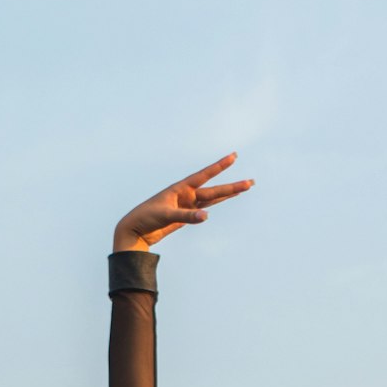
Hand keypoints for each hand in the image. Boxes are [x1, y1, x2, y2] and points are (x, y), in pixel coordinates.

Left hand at [113, 153, 252, 250]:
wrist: (135, 230)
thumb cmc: (146, 218)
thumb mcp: (166, 215)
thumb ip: (186, 217)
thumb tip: (206, 216)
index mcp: (181, 188)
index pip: (205, 175)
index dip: (220, 166)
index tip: (234, 156)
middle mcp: (186, 195)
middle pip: (215, 190)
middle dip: (233, 186)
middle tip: (251, 182)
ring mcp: (187, 205)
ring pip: (212, 198)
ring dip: (228, 193)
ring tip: (245, 188)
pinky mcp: (185, 216)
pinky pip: (204, 210)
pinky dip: (215, 205)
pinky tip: (226, 199)